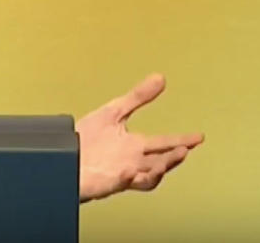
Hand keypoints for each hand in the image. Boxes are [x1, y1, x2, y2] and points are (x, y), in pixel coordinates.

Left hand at [75, 73, 203, 201]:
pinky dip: (127, 177)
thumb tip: (160, 78)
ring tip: (168, 159)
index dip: (181, 140)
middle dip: (174, 157)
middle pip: (160, 162)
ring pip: (149, 176)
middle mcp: (132, 161)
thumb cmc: (85, 137)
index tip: (198, 137)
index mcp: (133, 146)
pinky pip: (121, 183)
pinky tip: (129, 170)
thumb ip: (137, 97)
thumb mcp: (112, 112)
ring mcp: (122, 174)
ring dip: (159, 169)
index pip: (163, 144)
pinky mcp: (108, 182)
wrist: (61, 156)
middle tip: (185, 149)